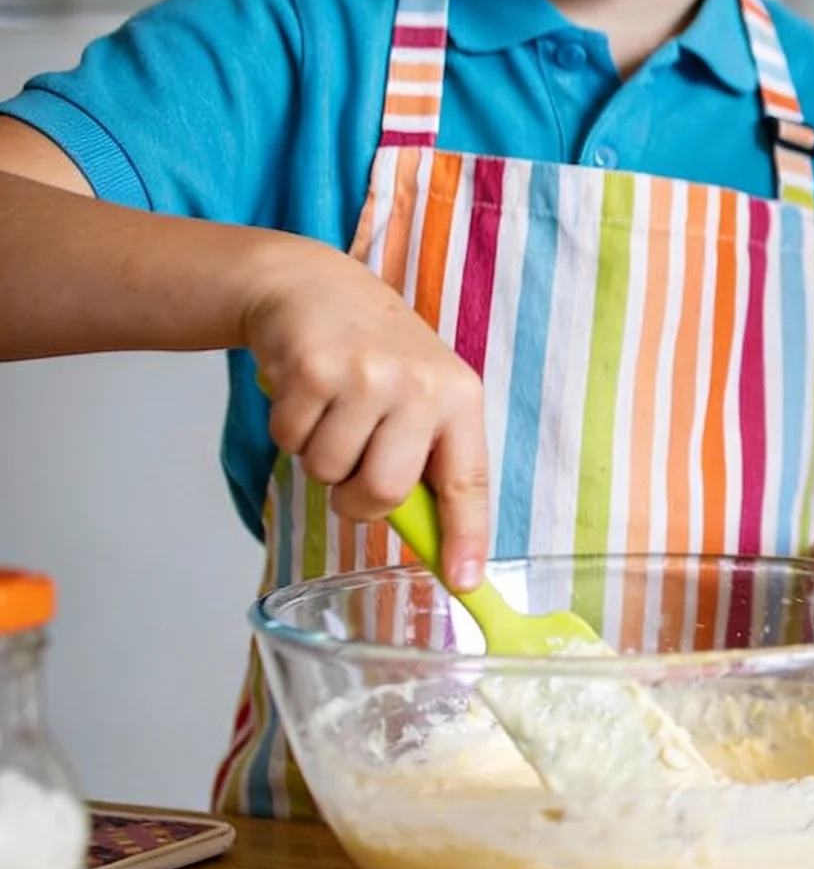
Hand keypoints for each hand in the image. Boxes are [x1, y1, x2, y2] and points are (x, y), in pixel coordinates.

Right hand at [242, 241, 488, 588]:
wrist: (315, 287)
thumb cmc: (376, 355)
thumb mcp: (424, 393)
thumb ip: (430, 457)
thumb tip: (437, 543)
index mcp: (460, 399)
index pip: (467, 482)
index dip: (465, 536)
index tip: (463, 581)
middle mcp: (420, 387)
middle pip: (383, 492)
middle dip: (356, 498)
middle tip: (353, 466)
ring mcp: (366, 376)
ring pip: (329, 471)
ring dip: (320, 455)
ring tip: (332, 411)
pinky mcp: (311, 369)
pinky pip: (290, 441)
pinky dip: (290, 428)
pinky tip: (306, 392)